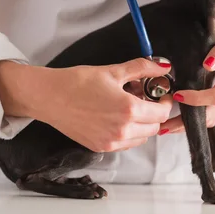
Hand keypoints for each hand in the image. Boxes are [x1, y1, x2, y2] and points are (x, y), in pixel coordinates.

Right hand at [0, 58, 173, 151]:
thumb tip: (163, 66)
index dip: (165, 103)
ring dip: (143, 125)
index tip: (160, 95)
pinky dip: (130, 133)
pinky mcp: (101, 147)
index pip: (162, 113)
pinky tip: (118, 118)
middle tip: (146, 99)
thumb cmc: (78, 83)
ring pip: (142, 138)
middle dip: (155, 113)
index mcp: (129, 110)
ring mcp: (111, 142)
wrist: (49, 97)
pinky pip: (126, 144)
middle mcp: (122, 130)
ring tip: (130, 108)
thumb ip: (142, 68)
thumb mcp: (114, 71)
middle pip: (155, 127)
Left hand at [159, 22, 214, 133]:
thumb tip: (207, 63)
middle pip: (210, 115)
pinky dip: (196, 121)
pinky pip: (212, 115)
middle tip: (161, 124)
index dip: (195, 99)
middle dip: (186, 122)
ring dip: (189, 126)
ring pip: (210, 119)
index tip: (176, 95)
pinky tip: (179, 120)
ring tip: (165, 127)